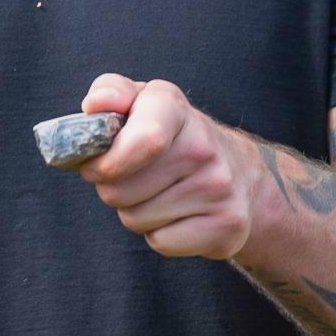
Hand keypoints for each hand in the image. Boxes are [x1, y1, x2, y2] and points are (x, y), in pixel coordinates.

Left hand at [79, 74, 260, 259]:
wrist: (242, 175)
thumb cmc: (172, 138)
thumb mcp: (143, 102)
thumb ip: (110, 92)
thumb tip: (96, 105)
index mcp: (173, 109)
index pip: (145, 140)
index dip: (108, 161)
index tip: (94, 165)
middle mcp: (203, 147)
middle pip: (118, 190)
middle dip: (112, 189)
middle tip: (134, 178)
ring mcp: (218, 188)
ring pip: (134, 219)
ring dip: (135, 212)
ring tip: (160, 194)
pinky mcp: (226, 226)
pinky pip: (160, 242)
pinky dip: (160, 234)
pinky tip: (179, 215)